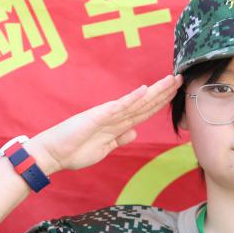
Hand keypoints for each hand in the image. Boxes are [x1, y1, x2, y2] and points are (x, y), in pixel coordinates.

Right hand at [23, 73, 183, 174]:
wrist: (52, 154)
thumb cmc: (74, 151)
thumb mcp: (104, 148)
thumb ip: (118, 139)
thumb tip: (134, 131)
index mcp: (117, 124)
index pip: (144, 111)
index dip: (161, 102)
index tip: (176, 92)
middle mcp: (115, 116)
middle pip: (144, 103)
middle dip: (164, 92)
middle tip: (181, 78)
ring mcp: (106, 115)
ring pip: (136, 102)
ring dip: (154, 91)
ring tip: (171, 80)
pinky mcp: (96, 117)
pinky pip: (117, 107)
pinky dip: (131, 99)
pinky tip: (144, 90)